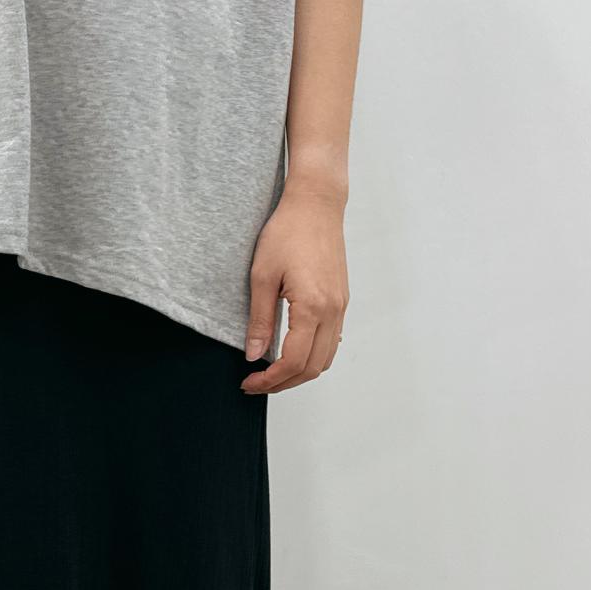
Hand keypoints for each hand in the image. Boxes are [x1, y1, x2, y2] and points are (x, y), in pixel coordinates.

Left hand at [241, 186, 348, 393]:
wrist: (316, 205)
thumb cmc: (288, 232)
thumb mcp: (262, 276)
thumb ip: (259, 320)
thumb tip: (254, 355)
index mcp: (313, 307)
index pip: (293, 361)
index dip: (269, 380)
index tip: (249, 383)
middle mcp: (333, 311)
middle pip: (313, 368)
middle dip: (284, 383)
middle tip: (256, 384)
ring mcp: (341, 307)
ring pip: (326, 358)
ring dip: (300, 372)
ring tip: (271, 373)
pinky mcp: (341, 300)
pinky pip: (331, 341)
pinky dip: (312, 356)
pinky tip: (291, 352)